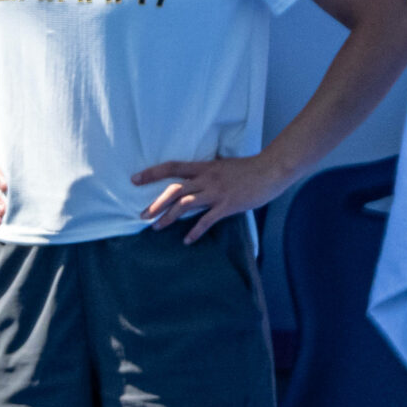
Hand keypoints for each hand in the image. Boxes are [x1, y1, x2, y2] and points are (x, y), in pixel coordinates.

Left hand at [134, 153, 286, 243]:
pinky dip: (195, 231)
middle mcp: (206, 179)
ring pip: (186, 204)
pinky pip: (207, 220)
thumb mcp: (222, 165)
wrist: (272, 169)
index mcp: (203, 167)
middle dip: (156, 203)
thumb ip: (207, 172)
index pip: (172, 167)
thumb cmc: (248, 168)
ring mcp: (217, 192)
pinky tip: (187, 240)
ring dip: (169, 217)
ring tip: (157, 227)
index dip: (152, 173)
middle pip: (174, 190)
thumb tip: (193, 179)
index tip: (134, 179)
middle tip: (142, 215)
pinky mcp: (228, 205)